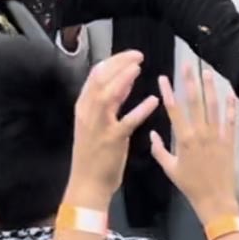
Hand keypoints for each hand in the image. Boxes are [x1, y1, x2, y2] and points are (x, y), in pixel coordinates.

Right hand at [62, 51, 159, 208]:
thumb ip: (111, 102)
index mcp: (84, 107)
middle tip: (138, 55)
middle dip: (119, 64)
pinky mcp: (112, 141)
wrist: (87, 184)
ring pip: (107, 95)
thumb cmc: (94, 154)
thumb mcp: (97, 123)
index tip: (130, 55)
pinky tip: (154, 101)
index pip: (95, 75)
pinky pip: (127, 121)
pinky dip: (140, 109)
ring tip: (139, 68)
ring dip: (123, 79)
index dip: (113, 61)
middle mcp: (88, 113)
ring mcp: (99, 126)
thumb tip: (124, 81)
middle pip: (100, 79)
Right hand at [150, 64, 238, 221]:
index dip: (168, 92)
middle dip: (190, 81)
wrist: (215, 200)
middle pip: (195, 102)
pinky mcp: (230, 141)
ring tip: (207, 71)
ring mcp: (217, 136)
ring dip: (210, 88)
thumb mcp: (170, 169)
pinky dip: (231, 107)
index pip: (174, 110)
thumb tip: (152, 134)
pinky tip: (229, 93)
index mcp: (184, 139)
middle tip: (188, 64)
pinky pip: (231, 121)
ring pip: (213, 107)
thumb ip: (159, 150)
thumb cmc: (190, 185)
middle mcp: (201, 133)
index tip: (163, 77)